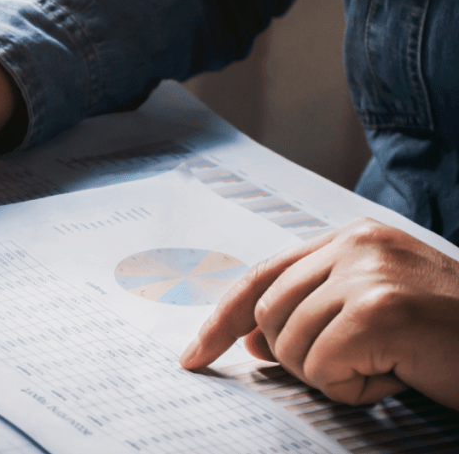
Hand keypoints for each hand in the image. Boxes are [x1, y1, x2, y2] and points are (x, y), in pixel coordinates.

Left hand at [180, 218, 458, 408]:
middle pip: (269, 316)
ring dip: (334, 375)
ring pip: (291, 346)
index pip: (262, 276)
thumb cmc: (450, 338)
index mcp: (351, 239)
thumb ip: (312, 312)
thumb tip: (248, 339)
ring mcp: (368, 273)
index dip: (223, 319)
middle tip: (360, 364)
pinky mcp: (379, 310)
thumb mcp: (375, 312)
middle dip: (298, 356)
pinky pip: (323, 368)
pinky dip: (356, 389)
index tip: (194, 355)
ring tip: (389, 365)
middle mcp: (356, 244)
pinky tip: (399, 376)